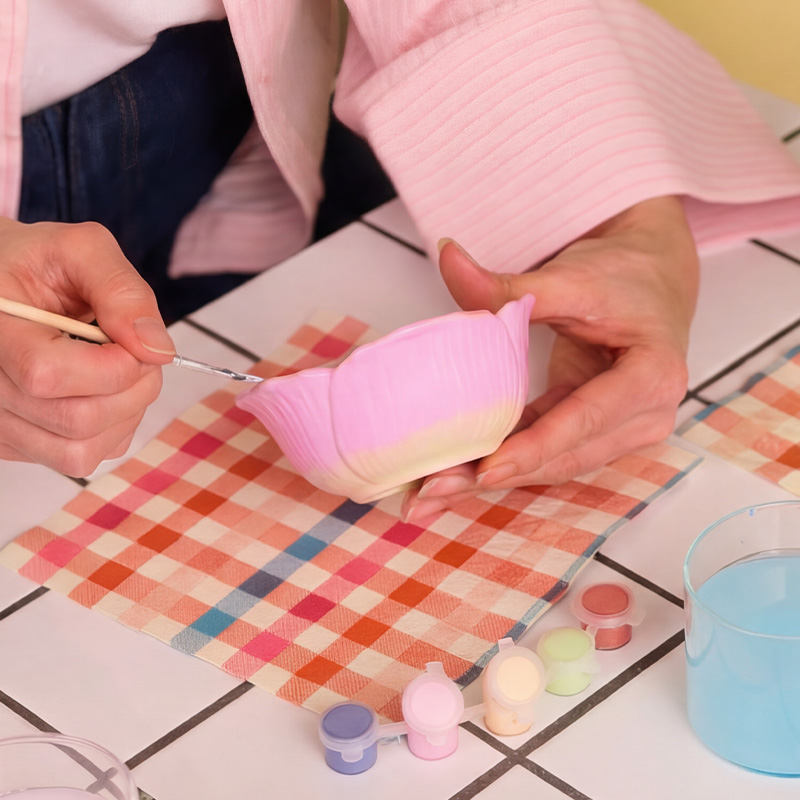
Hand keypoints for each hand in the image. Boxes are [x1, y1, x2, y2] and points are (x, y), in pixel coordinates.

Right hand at [0, 218, 174, 475]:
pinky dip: (109, 430)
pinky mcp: (15, 443)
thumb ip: (121, 290)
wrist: (2, 285)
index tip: (133, 339)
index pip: (47, 376)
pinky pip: (79, 459)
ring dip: (124, 413)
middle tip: (135, 352)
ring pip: (81, 452)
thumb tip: (158, 349)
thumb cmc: (37, 262)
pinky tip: (100, 391)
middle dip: (133, 388)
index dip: (113, 366)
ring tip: (118, 370)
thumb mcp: (80, 249)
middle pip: (76, 421)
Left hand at [402, 196, 698, 522]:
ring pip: (553, 463)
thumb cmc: (623, 275)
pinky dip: (507, 459)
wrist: (652, 278)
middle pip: (565, 455)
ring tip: (436, 488)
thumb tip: (447, 256)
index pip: (584, 419)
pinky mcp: (595, 431)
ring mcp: (623, 430)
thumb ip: (508, 283)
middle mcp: (646, 416)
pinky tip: (462, 470)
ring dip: (496, 476)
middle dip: (500, 474)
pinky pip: (547, 451)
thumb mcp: (569, 276)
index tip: (486, 468)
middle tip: (435, 488)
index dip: (534, 447)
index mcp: (652, 376)